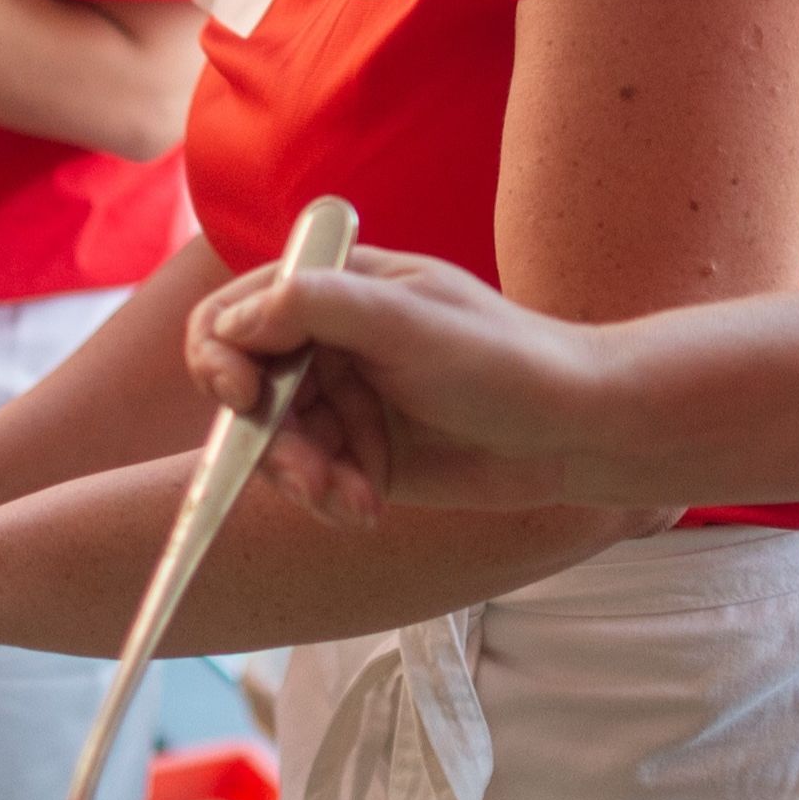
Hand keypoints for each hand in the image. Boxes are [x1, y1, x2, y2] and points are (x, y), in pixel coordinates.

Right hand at [185, 245, 633, 522]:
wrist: (575, 432)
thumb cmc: (506, 361)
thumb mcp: (409, 322)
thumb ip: (320, 307)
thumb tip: (234, 321)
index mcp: (337, 286)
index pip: (237, 311)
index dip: (223, 354)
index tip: (243, 397)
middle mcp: (331, 339)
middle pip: (248, 389)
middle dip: (270, 441)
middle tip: (309, 480)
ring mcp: (345, 398)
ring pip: (275, 445)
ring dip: (304, 479)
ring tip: (355, 504)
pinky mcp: (362, 452)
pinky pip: (312, 480)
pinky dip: (330, 498)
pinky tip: (367, 512)